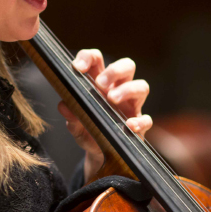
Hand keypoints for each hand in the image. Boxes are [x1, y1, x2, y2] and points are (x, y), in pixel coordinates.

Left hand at [57, 51, 151, 180]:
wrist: (98, 154)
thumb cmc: (87, 130)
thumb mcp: (75, 125)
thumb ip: (70, 115)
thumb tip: (64, 106)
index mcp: (100, 83)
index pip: (97, 60)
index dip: (89, 57)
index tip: (78, 68)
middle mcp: (118, 89)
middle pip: (127, 66)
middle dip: (114, 70)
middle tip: (100, 84)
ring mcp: (131, 106)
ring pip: (142, 86)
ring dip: (128, 90)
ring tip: (112, 99)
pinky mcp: (139, 124)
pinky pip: (147, 119)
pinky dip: (140, 121)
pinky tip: (128, 126)